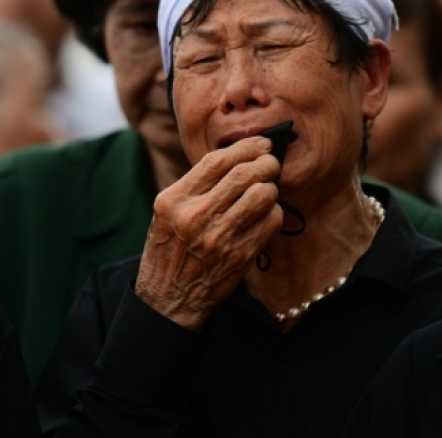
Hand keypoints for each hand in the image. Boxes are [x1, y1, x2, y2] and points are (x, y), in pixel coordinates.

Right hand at [136, 136, 281, 330]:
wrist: (168, 298)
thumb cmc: (170, 248)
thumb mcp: (167, 212)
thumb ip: (196, 185)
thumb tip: (239, 156)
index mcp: (174, 200)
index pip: (217, 161)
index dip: (245, 147)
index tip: (261, 144)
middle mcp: (195, 217)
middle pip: (244, 174)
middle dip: (266, 163)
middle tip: (272, 163)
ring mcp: (218, 238)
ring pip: (262, 195)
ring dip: (271, 188)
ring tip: (267, 190)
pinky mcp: (239, 256)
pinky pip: (270, 221)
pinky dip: (273, 212)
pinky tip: (266, 214)